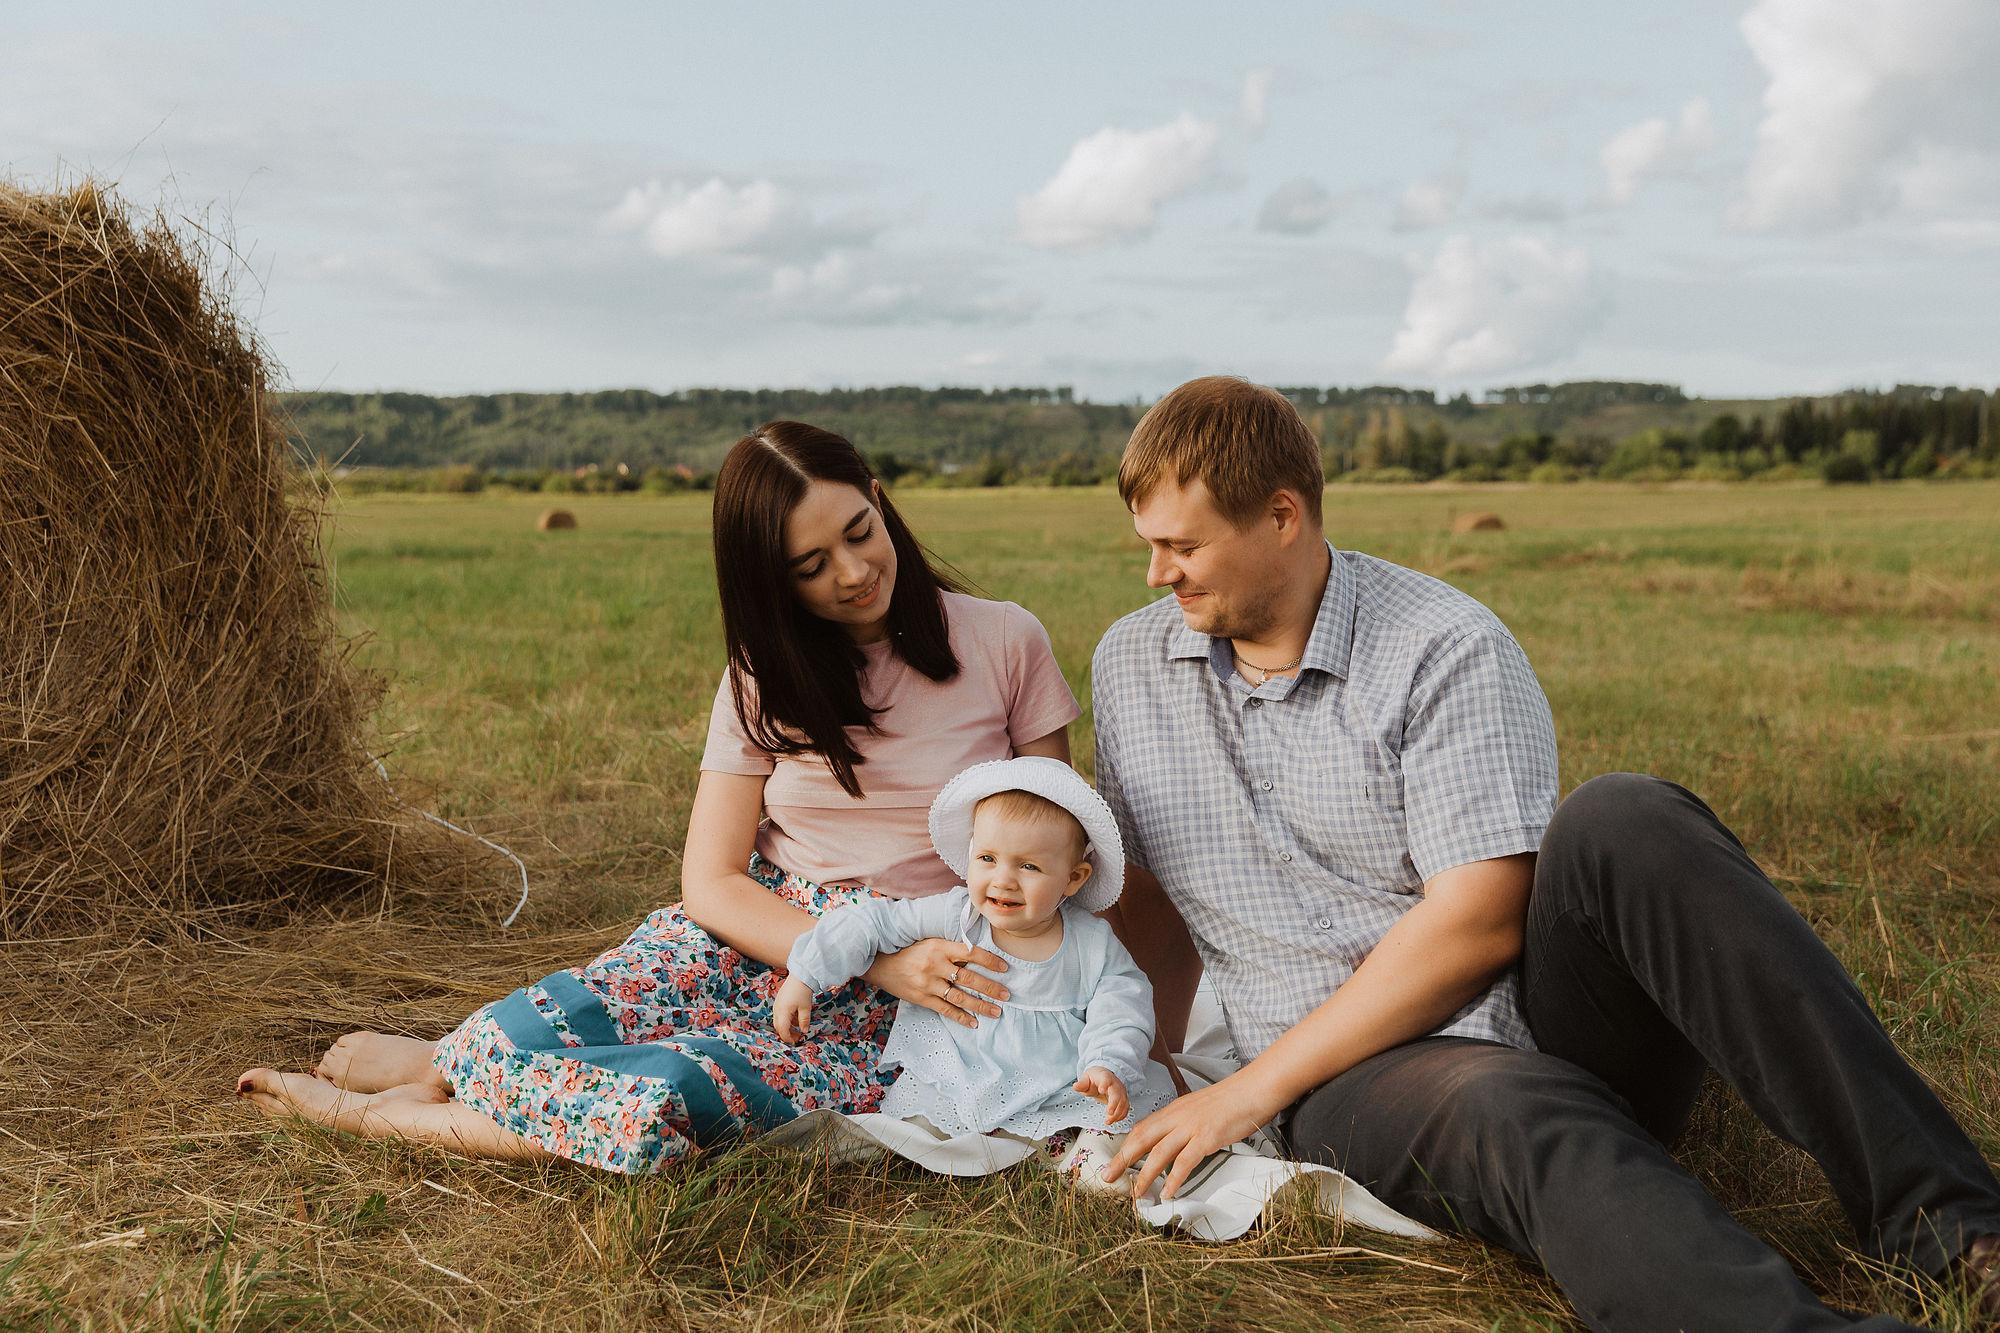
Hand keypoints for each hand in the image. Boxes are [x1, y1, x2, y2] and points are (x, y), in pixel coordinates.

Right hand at [773, 976, 813, 1042]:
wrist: (800, 975)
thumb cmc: (803, 991)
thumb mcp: (806, 1008)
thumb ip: (804, 1021)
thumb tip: (804, 1031)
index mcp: (782, 1012)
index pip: (782, 1030)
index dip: (788, 1038)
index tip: (796, 1042)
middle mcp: (777, 1009)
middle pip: (778, 1027)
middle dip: (787, 1033)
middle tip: (797, 1037)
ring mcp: (777, 1004)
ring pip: (778, 1021)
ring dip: (786, 1026)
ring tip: (798, 1028)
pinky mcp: (779, 1001)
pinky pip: (780, 1014)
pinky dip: (786, 1019)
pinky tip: (796, 1018)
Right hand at [862, 937, 1009, 1028]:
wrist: (881, 964)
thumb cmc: (910, 951)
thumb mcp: (931, 942)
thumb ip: (952, 948)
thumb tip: (978, 953)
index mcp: (940, 947)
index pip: (971, 953)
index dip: (989, 961)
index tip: (1005, 968)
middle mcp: (935, 965)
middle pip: (969, 978)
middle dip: (990, 987)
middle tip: (1007, 995)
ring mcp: (928, 984)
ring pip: (960, 997)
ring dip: (980, 1005)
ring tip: (996, 1011)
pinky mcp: (922, 998)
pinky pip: (945, 1009)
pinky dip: (960, 1017)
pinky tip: (974, 1023)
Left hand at [1073, 1067, 1128, 1124]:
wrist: (1105, 1077)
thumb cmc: (1095, 1079)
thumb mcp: (1086, 1079)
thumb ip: (1082, 1084)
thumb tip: (1075, 1086)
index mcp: (1105, 1077)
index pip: (1106, 1079)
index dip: (1105, 1084)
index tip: (1101, 1090)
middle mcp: (1115, 1084)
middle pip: (1117, 1094)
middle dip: (1114, 1104)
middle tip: (1109, 1113)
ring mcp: (1121, 1092)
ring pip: (1123, 1103)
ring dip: (1117, 1113)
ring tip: (1108, 1121)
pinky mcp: (1123, 1099)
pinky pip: (1125, 1108)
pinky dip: (1121, 1115)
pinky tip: (1114, 1121)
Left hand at [1100, 1069, 1281, 1200]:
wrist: (1252, 1089)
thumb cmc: (1230, 1101)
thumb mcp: (1199, 1108)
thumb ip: (1184, 1122)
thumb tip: (1175, 1140)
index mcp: (1174, 1110)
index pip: (1142, 1128)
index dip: (1126, 1146)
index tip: (1114, 1161)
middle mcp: (1177, 1117)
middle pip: (1141, 1139)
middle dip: (1122, 1159)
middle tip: (1108, 1178)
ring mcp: (1191, 1126)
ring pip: (1159, 1152)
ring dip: (1145, 1175)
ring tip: (1137, 1194)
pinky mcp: (1207, 1137)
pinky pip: (1185, 1161)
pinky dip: (1174, 1179)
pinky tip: (1168, 1193)